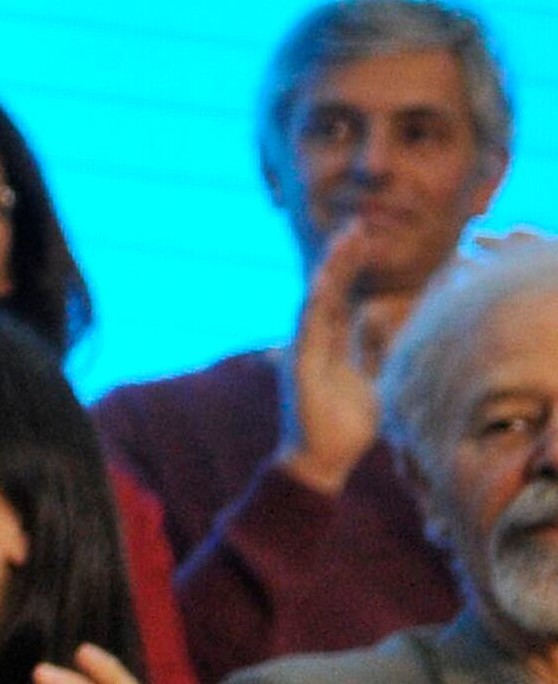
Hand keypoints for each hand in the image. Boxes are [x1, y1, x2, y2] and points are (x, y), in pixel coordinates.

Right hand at [273, 218, 385, 495]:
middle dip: (343, 258)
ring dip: (330, 270)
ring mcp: (304, 350)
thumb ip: (373, 348)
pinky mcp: (299, 364)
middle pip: (330, 289)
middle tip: (358, 225)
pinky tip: (321, 280)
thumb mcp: (374, 379)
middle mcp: (314, 340)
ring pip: (317, 300)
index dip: (354, 267)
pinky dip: (313, 302)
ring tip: (344, 241)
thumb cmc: (348, 425)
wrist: (324, 459)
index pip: (344, 295)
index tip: (367, 238)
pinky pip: (306, 327)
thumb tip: (384, 320)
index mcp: (331, 343)